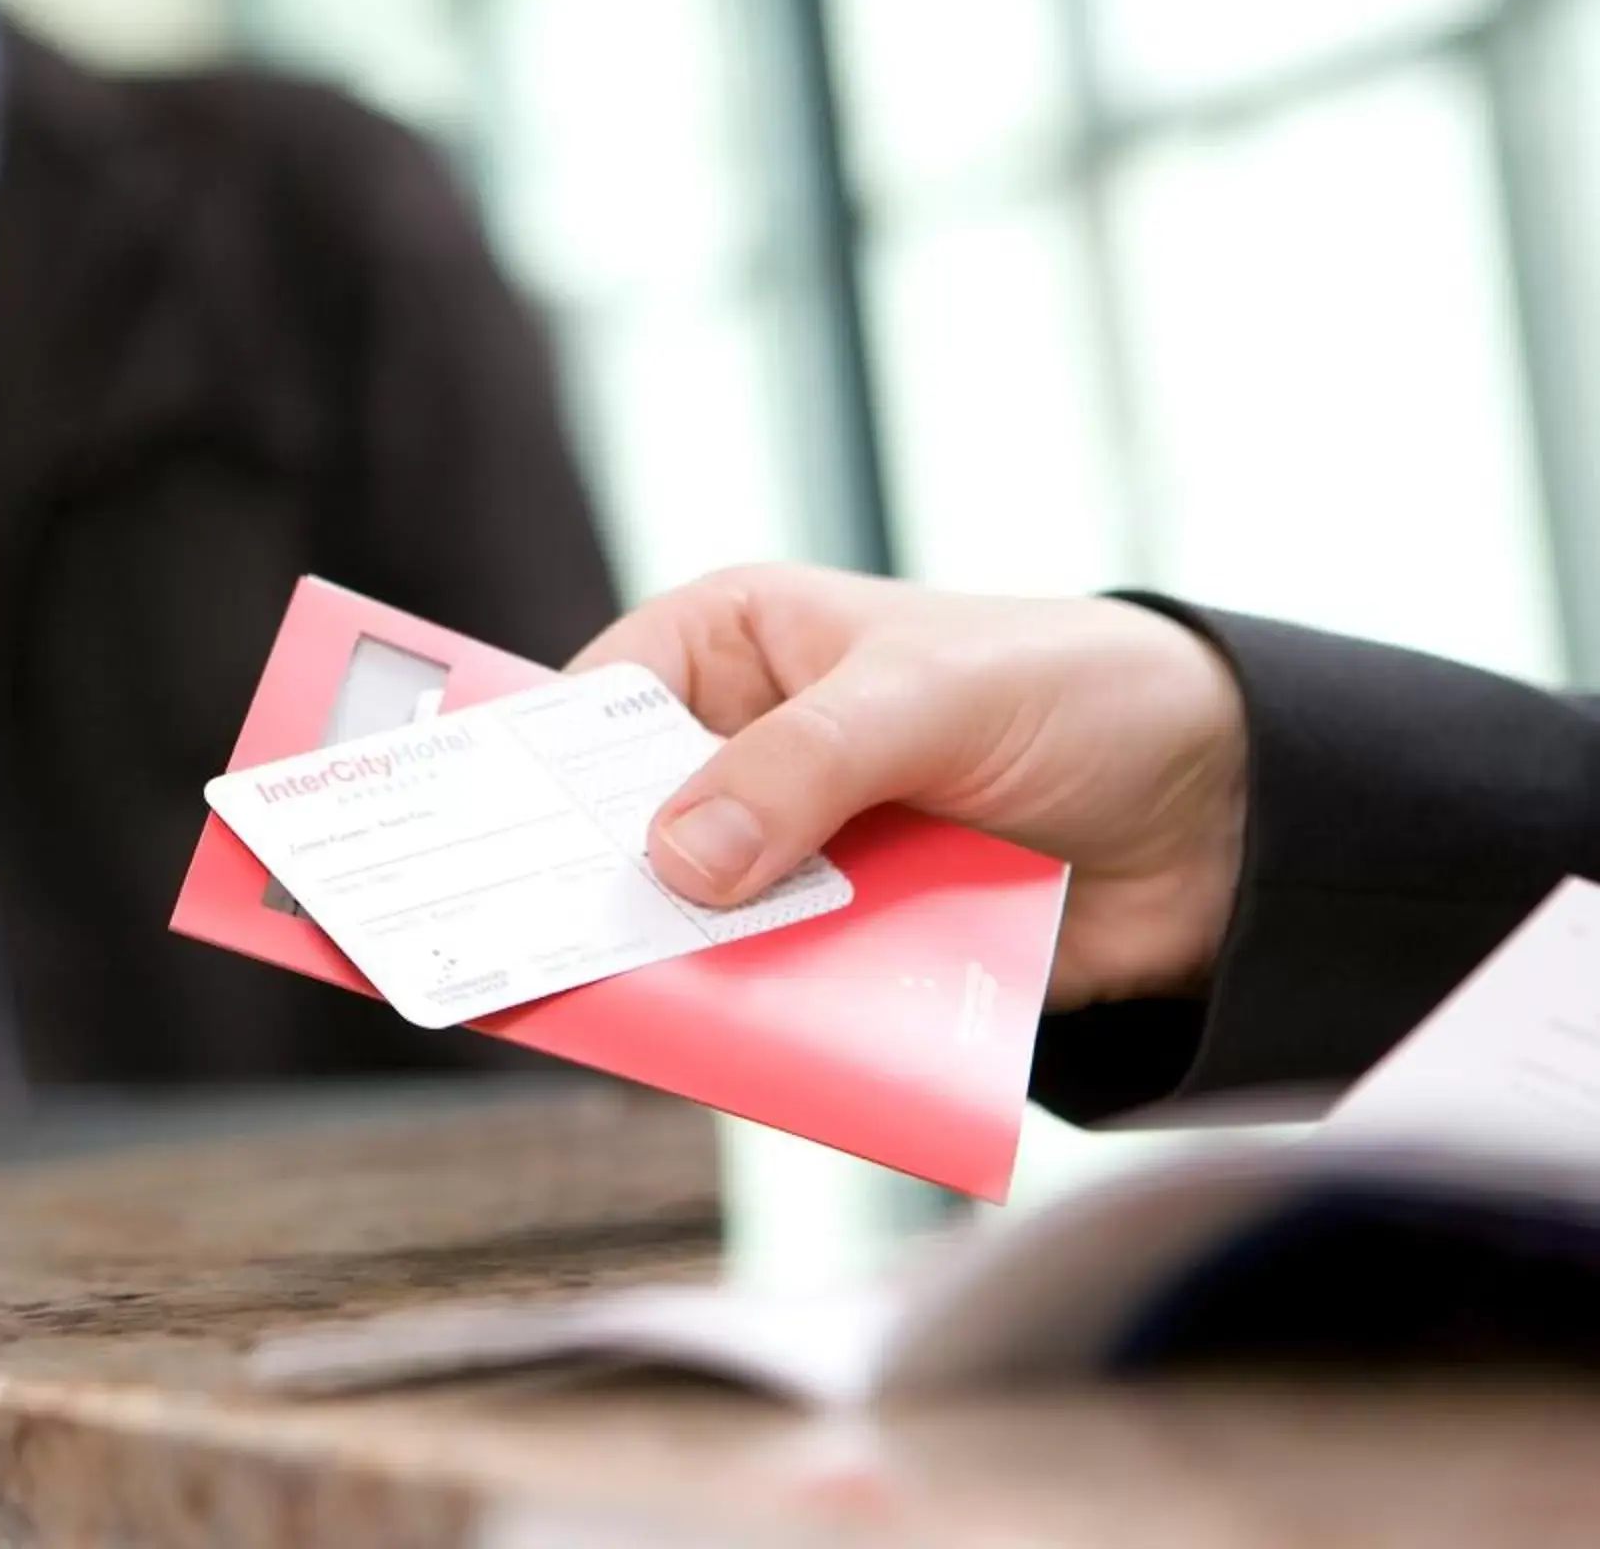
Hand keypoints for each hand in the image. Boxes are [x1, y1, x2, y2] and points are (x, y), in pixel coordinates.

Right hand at [572, 566, 1251, 1009]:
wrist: (1235, 817)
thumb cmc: (1074, 694)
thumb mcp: (926, 700)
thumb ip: (799, 767)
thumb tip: (677, 860)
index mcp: (729, 651)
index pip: (587, 712)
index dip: (525, 777)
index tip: (470, 842)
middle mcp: (738, 756)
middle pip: (617, 840)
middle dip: (587, 896)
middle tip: (528, 951)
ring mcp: (788, 864)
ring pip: (685, 935)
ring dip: (675, 976)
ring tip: (629, 1018)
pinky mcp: (844, 955)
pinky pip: (771, 1003)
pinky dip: (759, 1029)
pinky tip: (737, 1053)